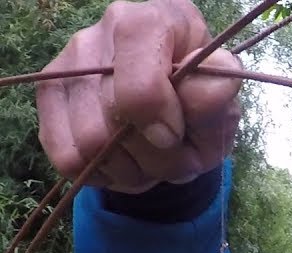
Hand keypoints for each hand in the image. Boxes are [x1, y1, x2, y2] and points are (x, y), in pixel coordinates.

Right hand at [35, 0, 242, 193]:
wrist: (177, 107)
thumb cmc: (201, 98)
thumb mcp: (223, 101)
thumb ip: (214, 96)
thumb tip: (198, 93)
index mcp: (153, 21)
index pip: (139, 80)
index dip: (157, 119)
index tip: (175, 136)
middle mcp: (101, 33)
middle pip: (113, 122)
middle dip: (154, 158)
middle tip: (175, 158)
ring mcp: (68, 63)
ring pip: (88, 143)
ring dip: (131, 171)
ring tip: (153, 161)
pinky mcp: (49, 95)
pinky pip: (66, 156)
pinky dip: (102, 173)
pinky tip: (125, 163)